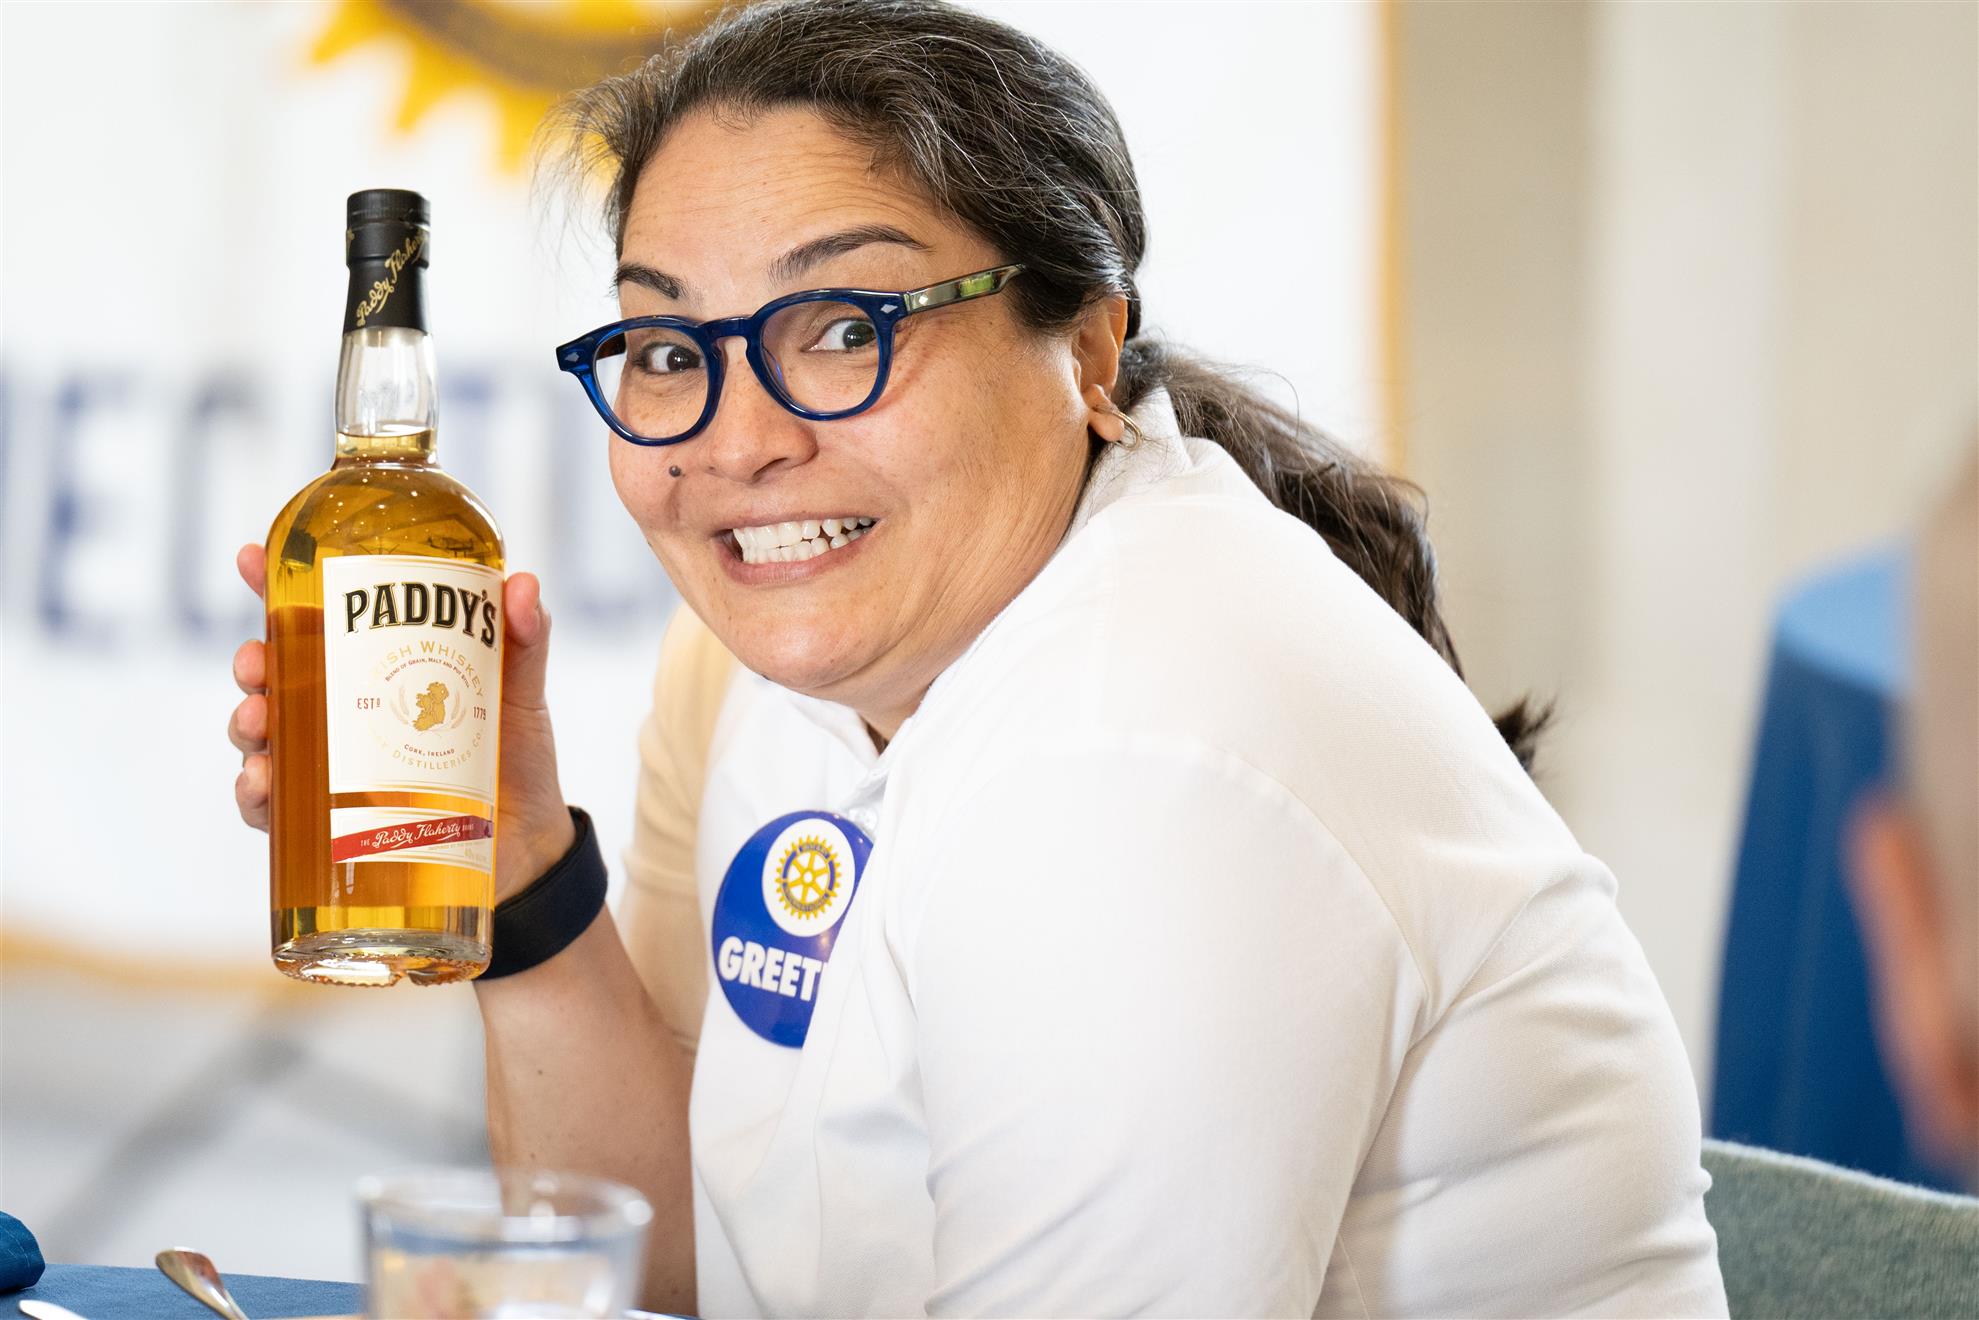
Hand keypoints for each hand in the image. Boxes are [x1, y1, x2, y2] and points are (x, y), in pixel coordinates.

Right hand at [229, 544, 577, 902]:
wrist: (528, 845)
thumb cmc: (515, 757)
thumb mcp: (519, 690)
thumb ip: (524, 638)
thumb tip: (521, 583)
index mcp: (375, 666)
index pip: (312, 618)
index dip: (274, 586)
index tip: (253, 561)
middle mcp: (341, 712)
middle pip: (272, 675)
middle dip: (251, 662)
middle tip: (256, 662)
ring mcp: (331, 767)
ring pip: (264, 738)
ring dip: (246, 725)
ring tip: (258, 721)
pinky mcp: (330, 824)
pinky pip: (273, 811)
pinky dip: (256, 796)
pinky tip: (261, 785)